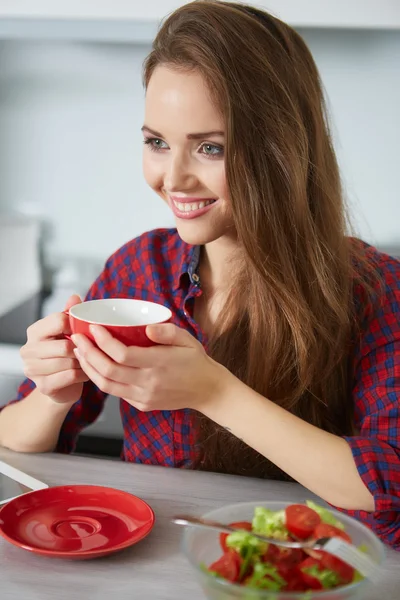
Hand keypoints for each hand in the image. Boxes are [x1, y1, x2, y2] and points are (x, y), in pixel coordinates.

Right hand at [20, 294, 88, 404]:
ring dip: (83, 362)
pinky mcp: (43, 386)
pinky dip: (83, 374)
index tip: (84, 331)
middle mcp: (28, 350)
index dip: (76, 326)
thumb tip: (75, 297)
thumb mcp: (67, 332)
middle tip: (90, 350)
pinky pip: (70, 376)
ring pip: (68, 362)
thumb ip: (69, 315)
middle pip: (64, 345)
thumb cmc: (65, 355)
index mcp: (35, 331)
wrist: (61, 386)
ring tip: (90, 361)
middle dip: (82, 349)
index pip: (58, 320)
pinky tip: (86, 373)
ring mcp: (32, 369)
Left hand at [71, 323, 231, 412]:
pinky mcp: (142, 404)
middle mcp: (148, 383)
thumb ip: (167, 331)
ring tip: (80, 352)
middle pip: (108, 370)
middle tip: (77, 338)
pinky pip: (116, 393)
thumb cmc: (196, 360)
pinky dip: (101, 379)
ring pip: (106, 385)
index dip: (103, 341)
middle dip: (88, 353)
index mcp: (159, 364)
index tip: (93, 328)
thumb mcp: (187, 339)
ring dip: (89, 368)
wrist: (207, 390)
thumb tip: (146, 327)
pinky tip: (95, 366)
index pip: (122, 354)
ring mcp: (144, 397)